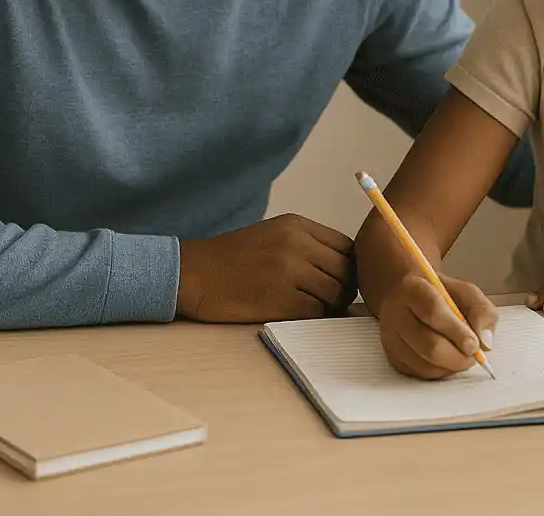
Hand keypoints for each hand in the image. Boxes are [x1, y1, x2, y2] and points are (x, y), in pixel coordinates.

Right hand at [175, 213, 355, 322]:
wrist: (193, 274)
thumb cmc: (233, 258)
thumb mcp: (273, 234)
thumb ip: (308, 244)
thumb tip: (347, 267)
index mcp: (297, 225)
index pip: (347, 246)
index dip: (350, 267)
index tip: (341, 279)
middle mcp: (296, 245)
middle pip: (346, 271)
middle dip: (345, 288)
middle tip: (333, 300)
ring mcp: (288, 272)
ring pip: (334, 293)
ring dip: (330, 306)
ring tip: (315, 308)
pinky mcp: (279, 300)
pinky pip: (315, 312)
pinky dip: (314, 318)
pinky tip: (299, 315)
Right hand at [377, 271, 496, 379]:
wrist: (411, 298)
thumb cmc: (441, 295)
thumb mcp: (466, 292)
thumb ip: (482, 312)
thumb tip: (485, 342)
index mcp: (413, 288)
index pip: (433, 313)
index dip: (457, 332)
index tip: (474, 344)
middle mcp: (395, 313)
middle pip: (429, 345)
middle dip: (457, 356)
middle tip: (472, 355)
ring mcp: (391, 337)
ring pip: (424, 364)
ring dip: (451, 366)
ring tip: (462, 356)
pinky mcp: (392, 356)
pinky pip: (420, 373)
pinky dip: (440, 371)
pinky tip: (448, 360)